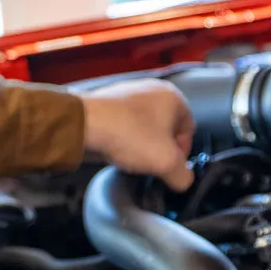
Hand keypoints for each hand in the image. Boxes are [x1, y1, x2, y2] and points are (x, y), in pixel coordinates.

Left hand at [80, 78, 194, 191]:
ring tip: (129, 157)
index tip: (170, 168)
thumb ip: (183, 175)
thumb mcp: (166, 163)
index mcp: (173, 96)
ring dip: (139, 145)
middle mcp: (151, 89)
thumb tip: (182, 180)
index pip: (188, 130)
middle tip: (150, 165)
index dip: (182, 154)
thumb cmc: (129, 135)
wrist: (82, 123)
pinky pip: (121, 124)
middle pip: (164, 128)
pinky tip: (114, 149)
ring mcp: (126, 93)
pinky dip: (120, 137)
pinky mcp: (105, 101)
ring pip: (141, 127)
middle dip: (158, 149)